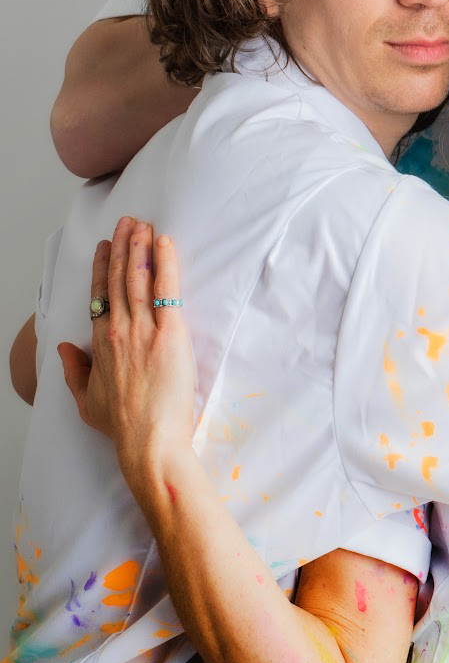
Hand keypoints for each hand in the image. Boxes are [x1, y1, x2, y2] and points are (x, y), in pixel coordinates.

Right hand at [58, 216, 194, 493]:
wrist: (148, 441)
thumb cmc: (122, 425)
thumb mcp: (87, 401)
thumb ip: (74, 372)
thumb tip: (64, 348)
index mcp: (99, 346)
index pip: (99, 297)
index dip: (102, 268)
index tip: (105, 246)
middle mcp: (119, 332)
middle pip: (119, 280)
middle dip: (122, 246)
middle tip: (127, 221)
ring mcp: (143, 331)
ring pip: (138, 279)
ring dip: (140, 247)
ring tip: (143, 224)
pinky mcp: (169, 333)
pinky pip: (166, 289)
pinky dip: (164, 263)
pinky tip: (164, 242)